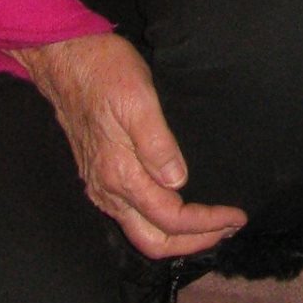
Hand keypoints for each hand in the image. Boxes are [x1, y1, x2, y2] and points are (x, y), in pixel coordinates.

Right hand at [15, 32, 246, 260]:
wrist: (67, 60)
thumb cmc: (105, 73)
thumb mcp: (138, 99)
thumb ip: (157, 144)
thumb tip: (178, 182)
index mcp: (120, 173)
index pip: (170, 218)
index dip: (206, 223)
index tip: (235, 215)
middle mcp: (108, 190)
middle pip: (154, 240)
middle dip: (195, 241)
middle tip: (230, 228)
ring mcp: (101, 186)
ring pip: (141, 232)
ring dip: (178, 236)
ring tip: (211, 225)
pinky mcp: (99, 176)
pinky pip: (130, 217)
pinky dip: (159, 224)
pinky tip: (177, 208)